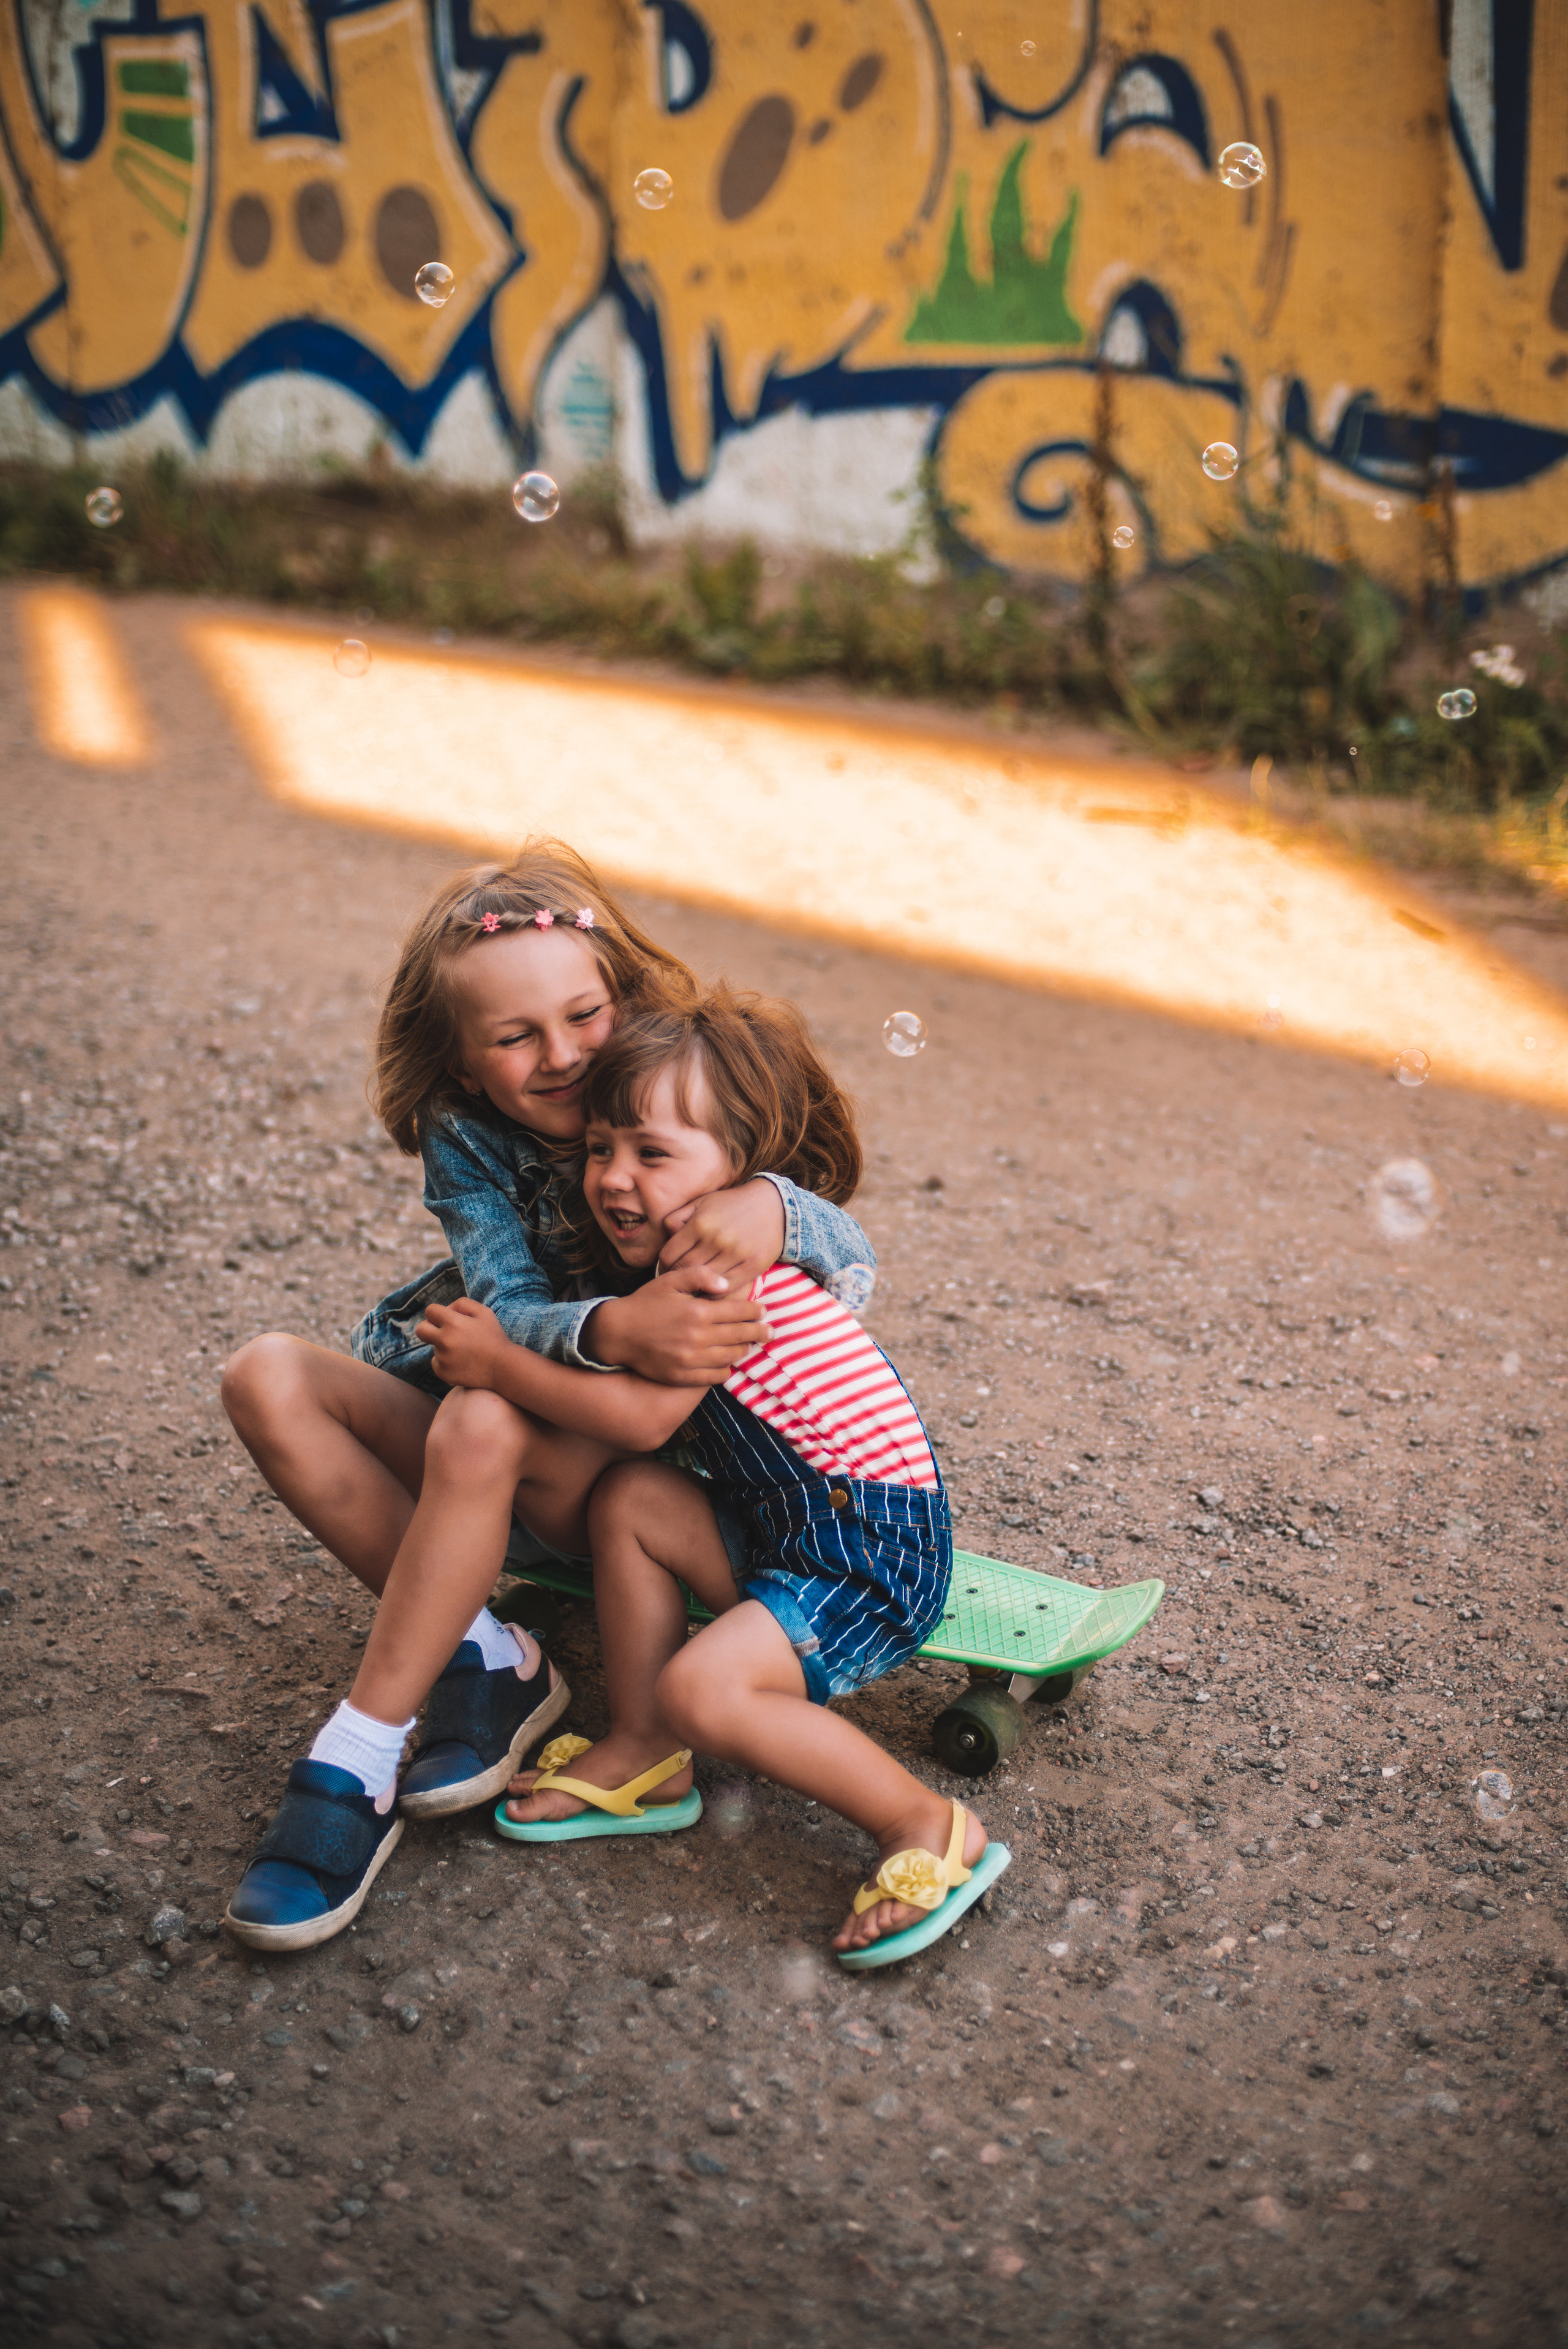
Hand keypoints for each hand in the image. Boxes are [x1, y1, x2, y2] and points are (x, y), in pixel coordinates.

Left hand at [414, 1296, 509, 1390]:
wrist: (502, 1368)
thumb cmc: (494, 1337)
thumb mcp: (484, 1312)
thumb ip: (462, 1304)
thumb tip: (447, 1309)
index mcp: (453, 1323)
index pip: (430, 1311)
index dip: (438, 1313)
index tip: (445, 1318)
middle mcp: (444, 1341)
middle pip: (421, 1330)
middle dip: (429, 1328)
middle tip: (442, 1332)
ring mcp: (443, 1359)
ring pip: (434, 1347)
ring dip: (444, 1346)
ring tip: (464, 1351)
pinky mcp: (443, 1373)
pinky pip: (437, 1363)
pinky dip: (445, 1362)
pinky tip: (461, 1362)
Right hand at [584, 1269, 769, 1385]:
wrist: (617, 1333)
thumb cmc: (645, 1302)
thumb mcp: (670, 1280)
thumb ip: (700, 1276)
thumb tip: (727, 1285)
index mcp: (698, 1311)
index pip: (739, 1312)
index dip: (756, 1311)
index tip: (763, 1310)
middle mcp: (698, 1337)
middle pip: (741, 1336)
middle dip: (760, 1332)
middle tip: (769, 1331)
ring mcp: (691, 1360)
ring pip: (731, 1356)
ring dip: (743, 1349)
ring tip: (748, 1344)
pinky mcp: (683, 1376)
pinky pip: (715, 1376)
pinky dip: (725, 1369)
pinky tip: (727, 1361)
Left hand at [658, 1175, 784, 1291]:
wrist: (775, 1206)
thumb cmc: (732, 1205)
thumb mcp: (702, 1202)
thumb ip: (678, 1217)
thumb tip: (666, 1238)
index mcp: (699, 1224)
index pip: (669, 1255)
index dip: (664, 1265)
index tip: (667, 1269)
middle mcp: (715, 1240)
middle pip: (684, 1270)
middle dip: (677, 1278)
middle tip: (677, 1282)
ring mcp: (735, 1255)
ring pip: (703, 1283)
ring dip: (694, 1288)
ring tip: (691, 1288)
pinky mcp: (752, 1267)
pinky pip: (726, 1290)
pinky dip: (714, 1294)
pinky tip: (711, 1291)